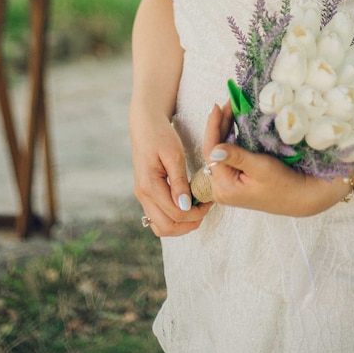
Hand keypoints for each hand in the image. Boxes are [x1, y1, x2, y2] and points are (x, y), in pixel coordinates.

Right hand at [131, 111, 212, 236]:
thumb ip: (179, 181)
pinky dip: (172, 218)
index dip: (196, 213)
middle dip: (189, 223)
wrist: (145, 124)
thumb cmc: (161, 135)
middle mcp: (143, 195)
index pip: (176, 214)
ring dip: (180, 225)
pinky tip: (186, 205)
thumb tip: (184, 206)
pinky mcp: (145, 194)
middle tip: (206, 208)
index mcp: (150, 185)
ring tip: (197, 209)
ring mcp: (142, 196)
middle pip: (166, 227)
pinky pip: (158, 216)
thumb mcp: (174, 154)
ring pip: (160, 226)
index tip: (210, 201)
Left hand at [203, 103, 352, 216]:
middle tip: (228, 104)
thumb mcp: (261, 167)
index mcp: (224, 187)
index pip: (211, 152)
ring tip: (230, 110)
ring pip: (220, 151)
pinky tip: (234, 125)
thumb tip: (215, 148)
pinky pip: (228, 156)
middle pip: (214, 150)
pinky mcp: (236, 181)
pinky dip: (231, 140)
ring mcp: (228, 185)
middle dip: (219, 125)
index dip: (212, 127)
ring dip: (224, 130)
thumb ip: (237, 157)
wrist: (301, 196)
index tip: (217, 107)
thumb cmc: (284, 183)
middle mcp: (221, 188)